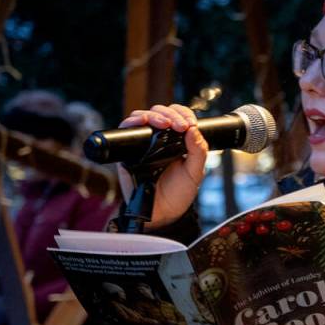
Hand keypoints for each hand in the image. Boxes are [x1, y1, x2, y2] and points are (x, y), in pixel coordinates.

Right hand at [116, 104, 208, 227]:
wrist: (162, 213)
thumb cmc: (179, 193)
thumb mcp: (195, 172)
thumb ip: (199, 151)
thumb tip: (194, 129)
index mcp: (177, 141)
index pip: (178, 116)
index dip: (183, 113)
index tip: (190, 124)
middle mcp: (159, 139)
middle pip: (159, 112)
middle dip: (170, 114)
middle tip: (179, 126)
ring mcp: (142, 144)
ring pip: (142, 116)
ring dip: (153, 115)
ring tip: (164, 124)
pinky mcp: (128, 151)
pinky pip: (126, 130)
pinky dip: (132, 122)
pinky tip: (142, 122)